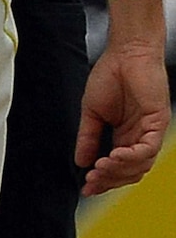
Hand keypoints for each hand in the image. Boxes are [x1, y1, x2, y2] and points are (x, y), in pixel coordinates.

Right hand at [75, 43, 170, 195]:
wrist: (125, 52)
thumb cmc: (110, 74)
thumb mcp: (91, 110)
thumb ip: (87, 136)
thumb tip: (79, 160)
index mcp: (124, 136)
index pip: (116, 167)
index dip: (102, 179)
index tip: (86, 186)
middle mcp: (139, 138)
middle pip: (129, 172)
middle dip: (109, 179)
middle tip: (92, 180)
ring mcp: (150, 132)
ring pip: (140, 166)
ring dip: (119, 170)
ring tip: (100, 168)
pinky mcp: (157, 124)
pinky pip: (147, 149)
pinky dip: (131, 157)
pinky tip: (115, 156)